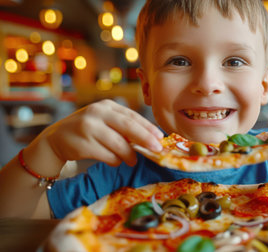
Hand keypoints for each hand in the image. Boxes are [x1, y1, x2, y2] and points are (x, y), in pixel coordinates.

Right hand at [36, 99, 162, 166]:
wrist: (57, 138)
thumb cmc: (88, 130)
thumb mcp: (104, 121)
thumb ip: (123, 127)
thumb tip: (150, 140)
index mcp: (107, 106)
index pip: (132, 116)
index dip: (148, 127)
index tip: (160, 137)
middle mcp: (97, 113)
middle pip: (128, 127)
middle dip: (145, 139)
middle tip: (157, 149)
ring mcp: (88, 128)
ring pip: (118, 144)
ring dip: (129, 155)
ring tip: (132, 160)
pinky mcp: (82, 144)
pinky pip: (107, 156)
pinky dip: (115, 161)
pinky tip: (116, 161)